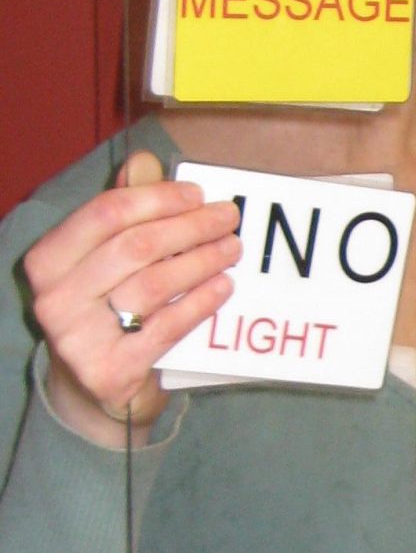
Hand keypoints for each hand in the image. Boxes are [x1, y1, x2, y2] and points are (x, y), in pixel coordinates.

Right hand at [22, 152, 241, 444]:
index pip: (107, 214)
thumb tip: (145, 161)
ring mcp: (79, 339)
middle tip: (227, 219)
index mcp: (47, 261)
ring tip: (231, 249)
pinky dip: (200, 304)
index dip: (157, 199)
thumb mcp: (100, 263)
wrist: (90, 391)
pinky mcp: (111, 371)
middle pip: (135, 247)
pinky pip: (166, 328)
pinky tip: (224, 287)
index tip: (197, 194)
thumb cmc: (101, 313)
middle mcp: (55, 298)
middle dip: (189, 228)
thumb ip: (119, 213)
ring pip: (153, 286)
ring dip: (201, 262)